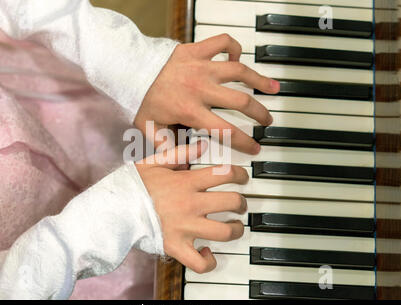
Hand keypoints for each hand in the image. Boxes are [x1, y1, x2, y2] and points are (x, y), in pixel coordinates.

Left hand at [135, 34, 279, 154]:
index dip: (245, 142)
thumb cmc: (138, 100)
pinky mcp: (196, 50)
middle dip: (259, 114)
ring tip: (273, 88)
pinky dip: (233, 48)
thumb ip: (170, 148)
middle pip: (241, 101)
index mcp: (190, 110)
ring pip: (239, 71)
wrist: (128, 70)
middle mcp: (200, 88)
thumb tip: (185, 165)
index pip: (226, 131)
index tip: (255, 148)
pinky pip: (222, 43)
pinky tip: (239, 58)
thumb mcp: (150, 130)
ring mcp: (200, 67)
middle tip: (267, 121)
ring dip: (259, 80)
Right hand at [135, 141, 248, 272]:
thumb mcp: (153, 162)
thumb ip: (180, 152)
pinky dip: (208, 261)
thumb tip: (202, 145)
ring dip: (235, 230)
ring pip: (225, 232)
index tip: (242, 177)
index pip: (225, 174)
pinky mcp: (176, 247)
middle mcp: (190, 204)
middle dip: (242, 203)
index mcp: (186, 182)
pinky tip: (208, 253)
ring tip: (233, 227)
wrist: (112, 209)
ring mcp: (185, 227)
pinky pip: (200, 262)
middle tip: (240, 204)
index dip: (241, 174)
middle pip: (232, 202)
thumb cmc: (132, 186)